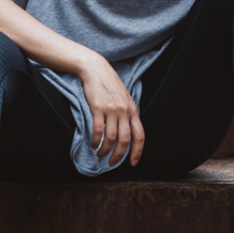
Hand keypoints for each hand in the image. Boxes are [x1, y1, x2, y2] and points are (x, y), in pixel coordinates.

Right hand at [80, 52, 144, 166]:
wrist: (96, 69)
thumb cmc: (110, 84)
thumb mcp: (125, 98)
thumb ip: (128, 114)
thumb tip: (128, 133)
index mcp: (133, 110)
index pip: (139, 135)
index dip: (137, 151)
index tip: (133, 163)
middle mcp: (124, 111)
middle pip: (125, 140)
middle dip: (119, 155)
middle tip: (112, 163)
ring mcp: (111, 110)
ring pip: (110, 138)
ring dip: (105, 150)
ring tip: (100, 154)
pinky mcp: (98, 108)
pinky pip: (97, 130)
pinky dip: (95, 140)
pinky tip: (93, 144)